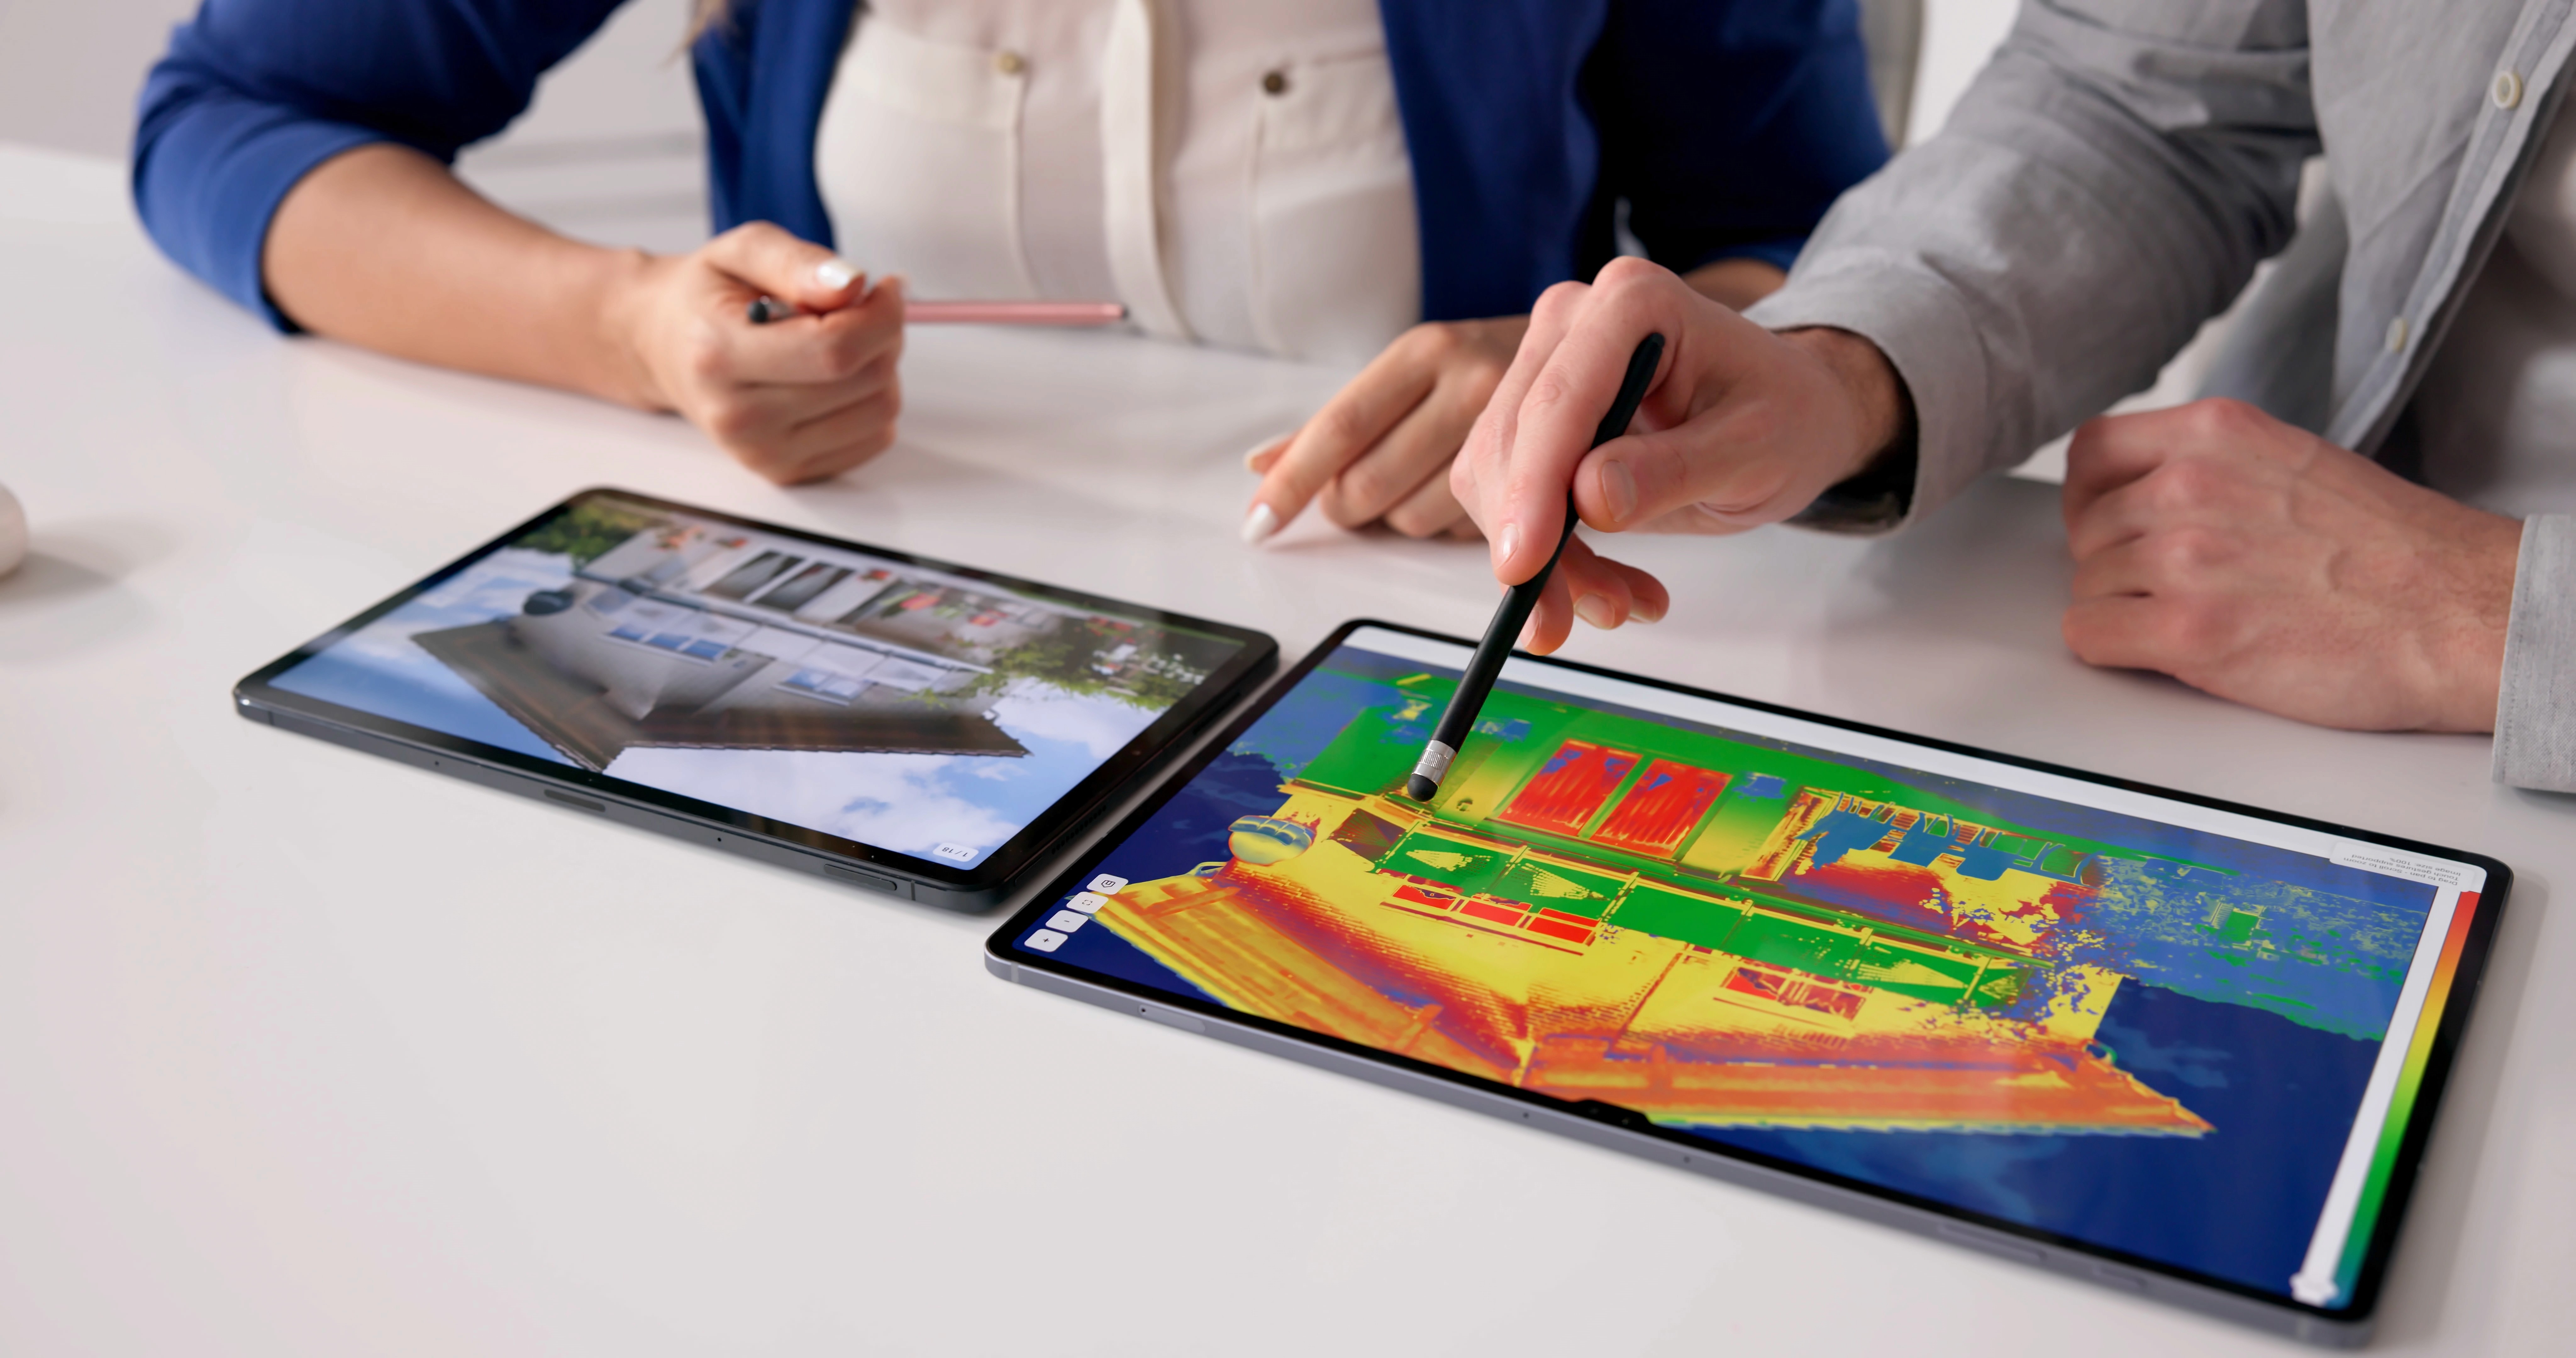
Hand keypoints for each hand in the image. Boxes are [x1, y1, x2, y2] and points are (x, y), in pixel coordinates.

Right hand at [607, 223, 905, 484]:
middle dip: (882, 334)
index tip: (885, 288)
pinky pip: (873, 438)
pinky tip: (836, 377)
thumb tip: (851, 284)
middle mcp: (738, 417)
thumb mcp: (741, 251)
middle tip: (858, 308)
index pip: (835, 349)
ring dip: (881, 367)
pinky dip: (871, 401)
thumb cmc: (706, 298)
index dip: (881, 314)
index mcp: (719, 355)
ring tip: (841, 340)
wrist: (666, 348)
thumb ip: (796, 261)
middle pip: (865, 379)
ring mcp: (763, 454)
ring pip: (879, 412)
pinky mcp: (787, 472)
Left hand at [1242, 316, 1525, 541]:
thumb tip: (1260, 462)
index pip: (1341, 427)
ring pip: (1414, 519)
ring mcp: (1515, 428)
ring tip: (1426, 482)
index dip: (1294, 482)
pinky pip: (1465, 534)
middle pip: (1370, 485)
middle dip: (1349, 508)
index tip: (1258, 524)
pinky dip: (1452, 527)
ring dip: (1403, 518)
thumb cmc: (1485, 370)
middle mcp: (1471, 380)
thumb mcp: (1413, 375)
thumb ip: (1338, 424)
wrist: (1599, 353)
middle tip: (1355, 501)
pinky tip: (1469, 494)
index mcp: (1427, 350)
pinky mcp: (1546, 478)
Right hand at [1447, 256, 1903, 652]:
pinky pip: (1511, 494)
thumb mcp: (1755, 451)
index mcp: (1634, 303)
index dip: (1532, 490)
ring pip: (1498, 477)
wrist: (1791, 413)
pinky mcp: (1538, 414)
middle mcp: (1574, 322)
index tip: (1522, 569)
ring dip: (1546, 560)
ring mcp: (1549, 364)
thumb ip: (1674, 471)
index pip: (1560, 401)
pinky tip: (1608, 585)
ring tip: (1619, 604)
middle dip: (1536, 544)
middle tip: (1580, 619)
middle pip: (1513, 442)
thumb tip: (1589, 498)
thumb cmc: (1786, 417)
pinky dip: (1551, 555)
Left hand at [2063, 399, 2520, 730]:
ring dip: (2125, 611)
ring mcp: (2185, 557)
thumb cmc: (2390, 549)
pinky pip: (2090, 637)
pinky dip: (2114, 649)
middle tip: (2175, 589)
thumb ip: (2210, 468)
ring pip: (2088, 587)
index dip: (2091, 498)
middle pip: (2088, 531)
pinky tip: (2166, 652)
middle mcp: (2190, 484)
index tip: (2109, 526)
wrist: (2459, 611)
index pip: (2093, 451)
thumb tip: (2141, 496)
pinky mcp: (2189, 630)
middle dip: (2118, 565)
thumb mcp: (2289, 463)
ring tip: (2194, 620)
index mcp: (2216, 432)